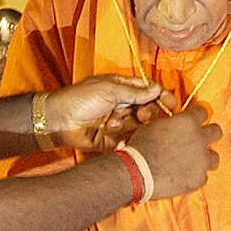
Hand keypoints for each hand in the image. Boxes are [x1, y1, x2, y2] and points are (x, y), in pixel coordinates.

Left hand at [44, 76, 167, 151]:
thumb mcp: (109, 90)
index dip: (161, 97)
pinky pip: (125, 142)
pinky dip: (124, 141)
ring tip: (112, 124)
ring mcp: (116, 123)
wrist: (58, 120)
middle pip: (146, 110)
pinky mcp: (110, 140)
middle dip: (147, 113)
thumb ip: (134, 92)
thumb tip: (156, 90)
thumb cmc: (80, 98)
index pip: (148, 91)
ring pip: (137, 127)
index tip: (172, 104)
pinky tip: (116, 139)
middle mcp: (121, 105)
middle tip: (142, 117)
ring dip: (128, 125)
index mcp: (121, 89)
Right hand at [127, 109, 221, 200]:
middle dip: (208, 135)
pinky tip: (182, 177)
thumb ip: (168, 124)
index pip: (202, 112)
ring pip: (214, 157)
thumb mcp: (152, 127)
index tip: (193, 121)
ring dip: (205, 158)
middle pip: (216, 131)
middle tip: (198, 140)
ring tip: (192, 163)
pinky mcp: (199, 178)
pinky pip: (202, 177)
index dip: (197, 116)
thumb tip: (171, 125)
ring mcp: (202, 160)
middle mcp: (200, 138)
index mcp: (188, 121)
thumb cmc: (140, 148)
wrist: (137, 172)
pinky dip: (194, 177)